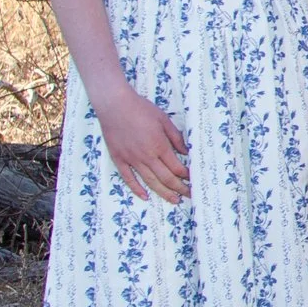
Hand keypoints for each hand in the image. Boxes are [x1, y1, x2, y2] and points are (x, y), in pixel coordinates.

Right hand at [92, 83, 189, 204]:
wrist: (115, 105)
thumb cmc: (141, 109)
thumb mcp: (164, 120)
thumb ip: (176, 138)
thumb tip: (185, 152)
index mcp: (159, 146)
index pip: (176, 167)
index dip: (186, 176)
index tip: (192, 179)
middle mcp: (146, 156)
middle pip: (166, 178)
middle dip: (180, 188)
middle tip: (189, 195)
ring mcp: (131, 159)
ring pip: (149, 181)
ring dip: (163, 193)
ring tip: (174, 200)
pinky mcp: (118, 159)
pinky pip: (128, 178)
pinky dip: (137, 189)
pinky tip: (145, 196)